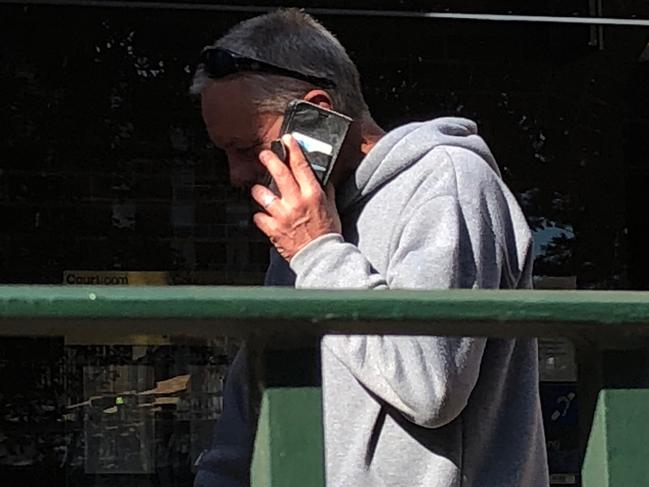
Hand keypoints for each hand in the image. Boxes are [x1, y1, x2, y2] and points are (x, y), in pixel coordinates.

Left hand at [251, 134, 341, 260]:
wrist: (321, 257)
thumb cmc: (328, 233)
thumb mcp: (331, 207)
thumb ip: (325, 191)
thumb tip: (322, 178)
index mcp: (312, 194)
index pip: (301, 165)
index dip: (293, 149)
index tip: (287, 139)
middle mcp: (296, 202)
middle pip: (278, 173)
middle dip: (269, 159)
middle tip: (264, 154)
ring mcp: (282, 215)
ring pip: (262, 194)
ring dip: (259, 191)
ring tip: (259, 191)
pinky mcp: (272, 229)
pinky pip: (258, 217)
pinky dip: (260, 216)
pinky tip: (264, 216)